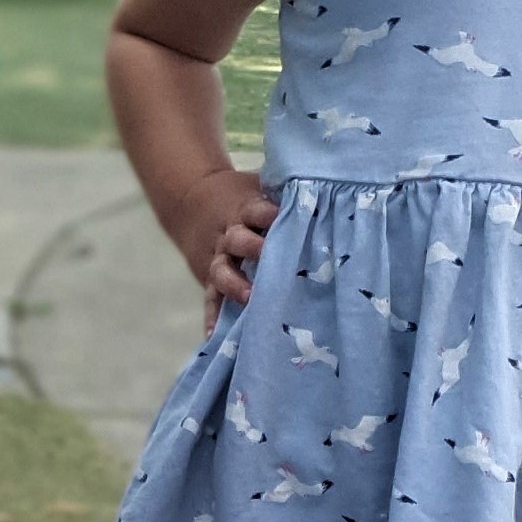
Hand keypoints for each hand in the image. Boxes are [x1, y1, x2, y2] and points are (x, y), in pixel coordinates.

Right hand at [174, 167, 276, 330]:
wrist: (192, 201)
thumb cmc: (243, 197)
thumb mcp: (259, 186)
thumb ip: (285, 193)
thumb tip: (329, 190)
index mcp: (245, 209)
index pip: (256, 210)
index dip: (267, 214)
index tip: (282, 218)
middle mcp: (230, 235)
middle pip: (238, 240)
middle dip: (253, 249)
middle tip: (270, 258)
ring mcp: (218, 259)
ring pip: (222, 271)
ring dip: (234, 284)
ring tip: (249, 298)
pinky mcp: (210, 279)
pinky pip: (211, 298)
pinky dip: (212, 316)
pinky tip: (213, 334)